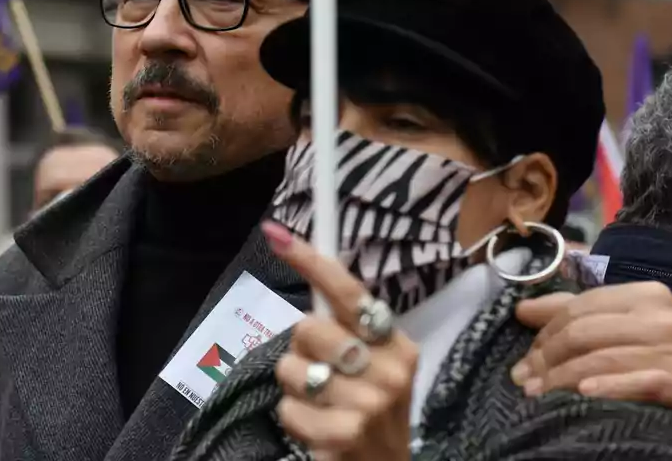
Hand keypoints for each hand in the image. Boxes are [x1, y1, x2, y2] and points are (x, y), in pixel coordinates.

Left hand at [264, 222, 414, 460]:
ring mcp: (367, 405)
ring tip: (322, 405)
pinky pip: (287, 409)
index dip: (311, 261)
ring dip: (296, 388)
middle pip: (308, 329)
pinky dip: (294, 419)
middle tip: (323, 372)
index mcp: (396, 344)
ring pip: (291, 369)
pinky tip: (318, 430)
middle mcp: (388, 371)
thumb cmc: (371, 409)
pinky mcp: (343, 436)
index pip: (348, 292)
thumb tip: (310, 273)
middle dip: (301, 349)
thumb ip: (346, 327)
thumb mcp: (374, 365)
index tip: (275, 234)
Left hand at [513, 281, 671, 448]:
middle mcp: (662, 317)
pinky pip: (639, 382)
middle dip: (545, 357)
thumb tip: (522, 310)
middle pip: (583, 331)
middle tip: (523, 380)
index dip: (544, 333)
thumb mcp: (630, 327)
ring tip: (537, 393)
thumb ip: (578, 315)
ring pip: (602, 358)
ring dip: (562, 378)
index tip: (524, 358)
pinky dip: (608, 388)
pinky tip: (583, 395)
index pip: (578, 308)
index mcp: (645, 295)